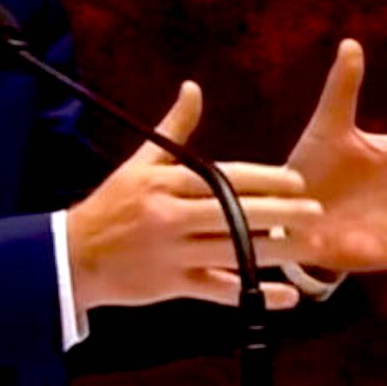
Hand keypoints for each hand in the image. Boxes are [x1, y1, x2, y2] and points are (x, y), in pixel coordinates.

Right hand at [66, 81, 325, 312]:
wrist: (70, 257)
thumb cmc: (111, 205)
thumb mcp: (140, 163)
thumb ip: (175, 129)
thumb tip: (193, 88)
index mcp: (166, 182)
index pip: (225, 177)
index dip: (265, 180)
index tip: (297, 181)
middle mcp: (171, 216)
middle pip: (234, 214)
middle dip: (279, 213)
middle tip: (316, 212)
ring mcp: (172, 253)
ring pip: (232, 251)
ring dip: (275, 250)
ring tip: (309, 247)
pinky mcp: (173, 285)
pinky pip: (221, 291)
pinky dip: (255, 295)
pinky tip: (287, 297)